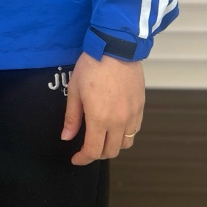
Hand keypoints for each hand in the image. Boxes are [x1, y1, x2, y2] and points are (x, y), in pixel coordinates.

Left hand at [61, 51, 144, 165]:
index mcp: (100, 118)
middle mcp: (119, 121)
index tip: (76, 158)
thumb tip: (67, 137)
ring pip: (126, 143)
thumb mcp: (75, 90)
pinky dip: (125, 134)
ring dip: (113, 146)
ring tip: (102, 137)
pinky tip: (115, 125)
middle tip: (86, 147)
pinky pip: (134, 130)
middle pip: (111, 151)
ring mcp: (132, 115)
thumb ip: (72, 117)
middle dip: (97, 153)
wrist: (116, 48)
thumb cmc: (92, 66)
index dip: (83, 159)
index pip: (94, 151)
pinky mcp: (140, 107)